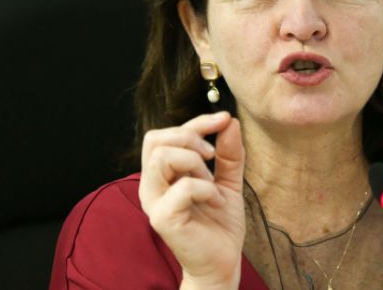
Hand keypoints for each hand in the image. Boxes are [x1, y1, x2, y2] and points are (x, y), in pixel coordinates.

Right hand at [138, 112, 244, 288]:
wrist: (223, 262)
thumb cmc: (220, 223)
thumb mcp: (229, 180)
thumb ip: (229, 153)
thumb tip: (230, 121)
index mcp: (162, 175)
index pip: (165, 134)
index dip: (196, 122)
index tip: (225, 120)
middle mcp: (151, 186)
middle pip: (155, 139)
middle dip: (189, 136)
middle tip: (212, 155)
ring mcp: (154, 203)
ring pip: (161, 157)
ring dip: (195, 161)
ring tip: (211, 181)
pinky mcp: (163, 219)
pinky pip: (183, 187)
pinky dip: (206, 188)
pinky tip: (215, 201)